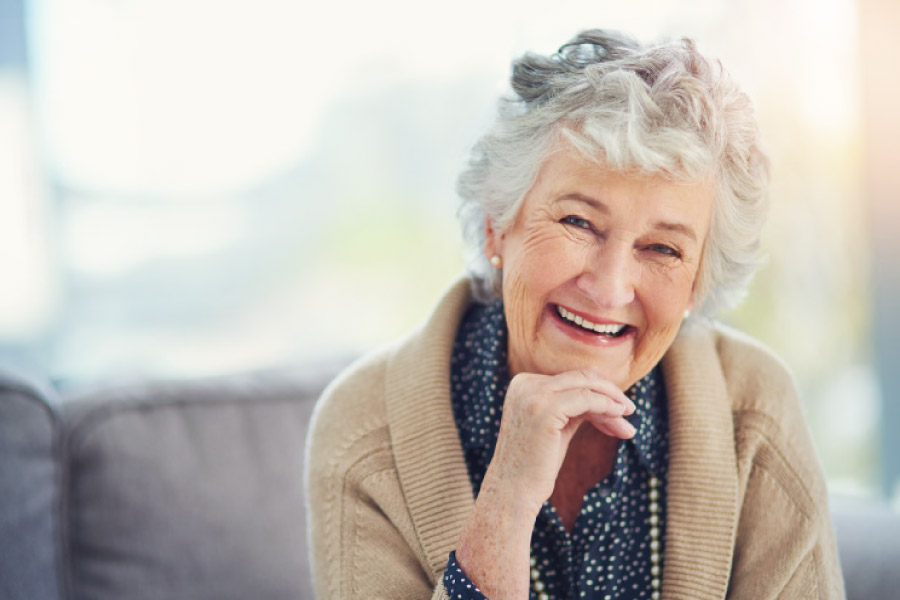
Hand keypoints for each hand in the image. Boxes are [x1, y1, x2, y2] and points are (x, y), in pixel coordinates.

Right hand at [486, 369, 635, 514]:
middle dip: (609, 394)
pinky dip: (607, 408)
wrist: (514, 491)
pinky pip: (587, 399)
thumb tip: (607, 394)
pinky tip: (619, 422)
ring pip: (586, 386)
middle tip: (630, 410)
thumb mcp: (555, 425)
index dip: (598, 393)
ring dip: (612, 403)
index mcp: (523, 383)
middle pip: (580, 378)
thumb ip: (573, 406)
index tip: (618, 410)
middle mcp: (525, 383)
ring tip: (628, 424)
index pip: (570, 379)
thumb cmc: (536, 463)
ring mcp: (533, 393)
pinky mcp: (545, 407)